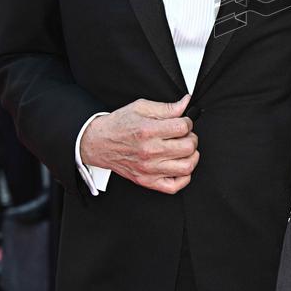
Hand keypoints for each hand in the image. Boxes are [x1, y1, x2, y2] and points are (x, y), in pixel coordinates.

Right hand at [80, 95, 198, 193]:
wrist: (99, 143)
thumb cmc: (119, 125)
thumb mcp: (141, 107)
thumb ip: (167, 107)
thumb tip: (185, 104)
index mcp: (148, 131)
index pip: (183, 128)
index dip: (187, 122)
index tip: (183, 123)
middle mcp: (149, 152)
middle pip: (188, 147)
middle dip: (191, 138)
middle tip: (184, 135)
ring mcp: (149, 169)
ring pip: (186, 167)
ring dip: (191, 156)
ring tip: (183, 150)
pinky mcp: (147, 181)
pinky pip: (175, 186)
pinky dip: (184, 177)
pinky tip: (178, 165)